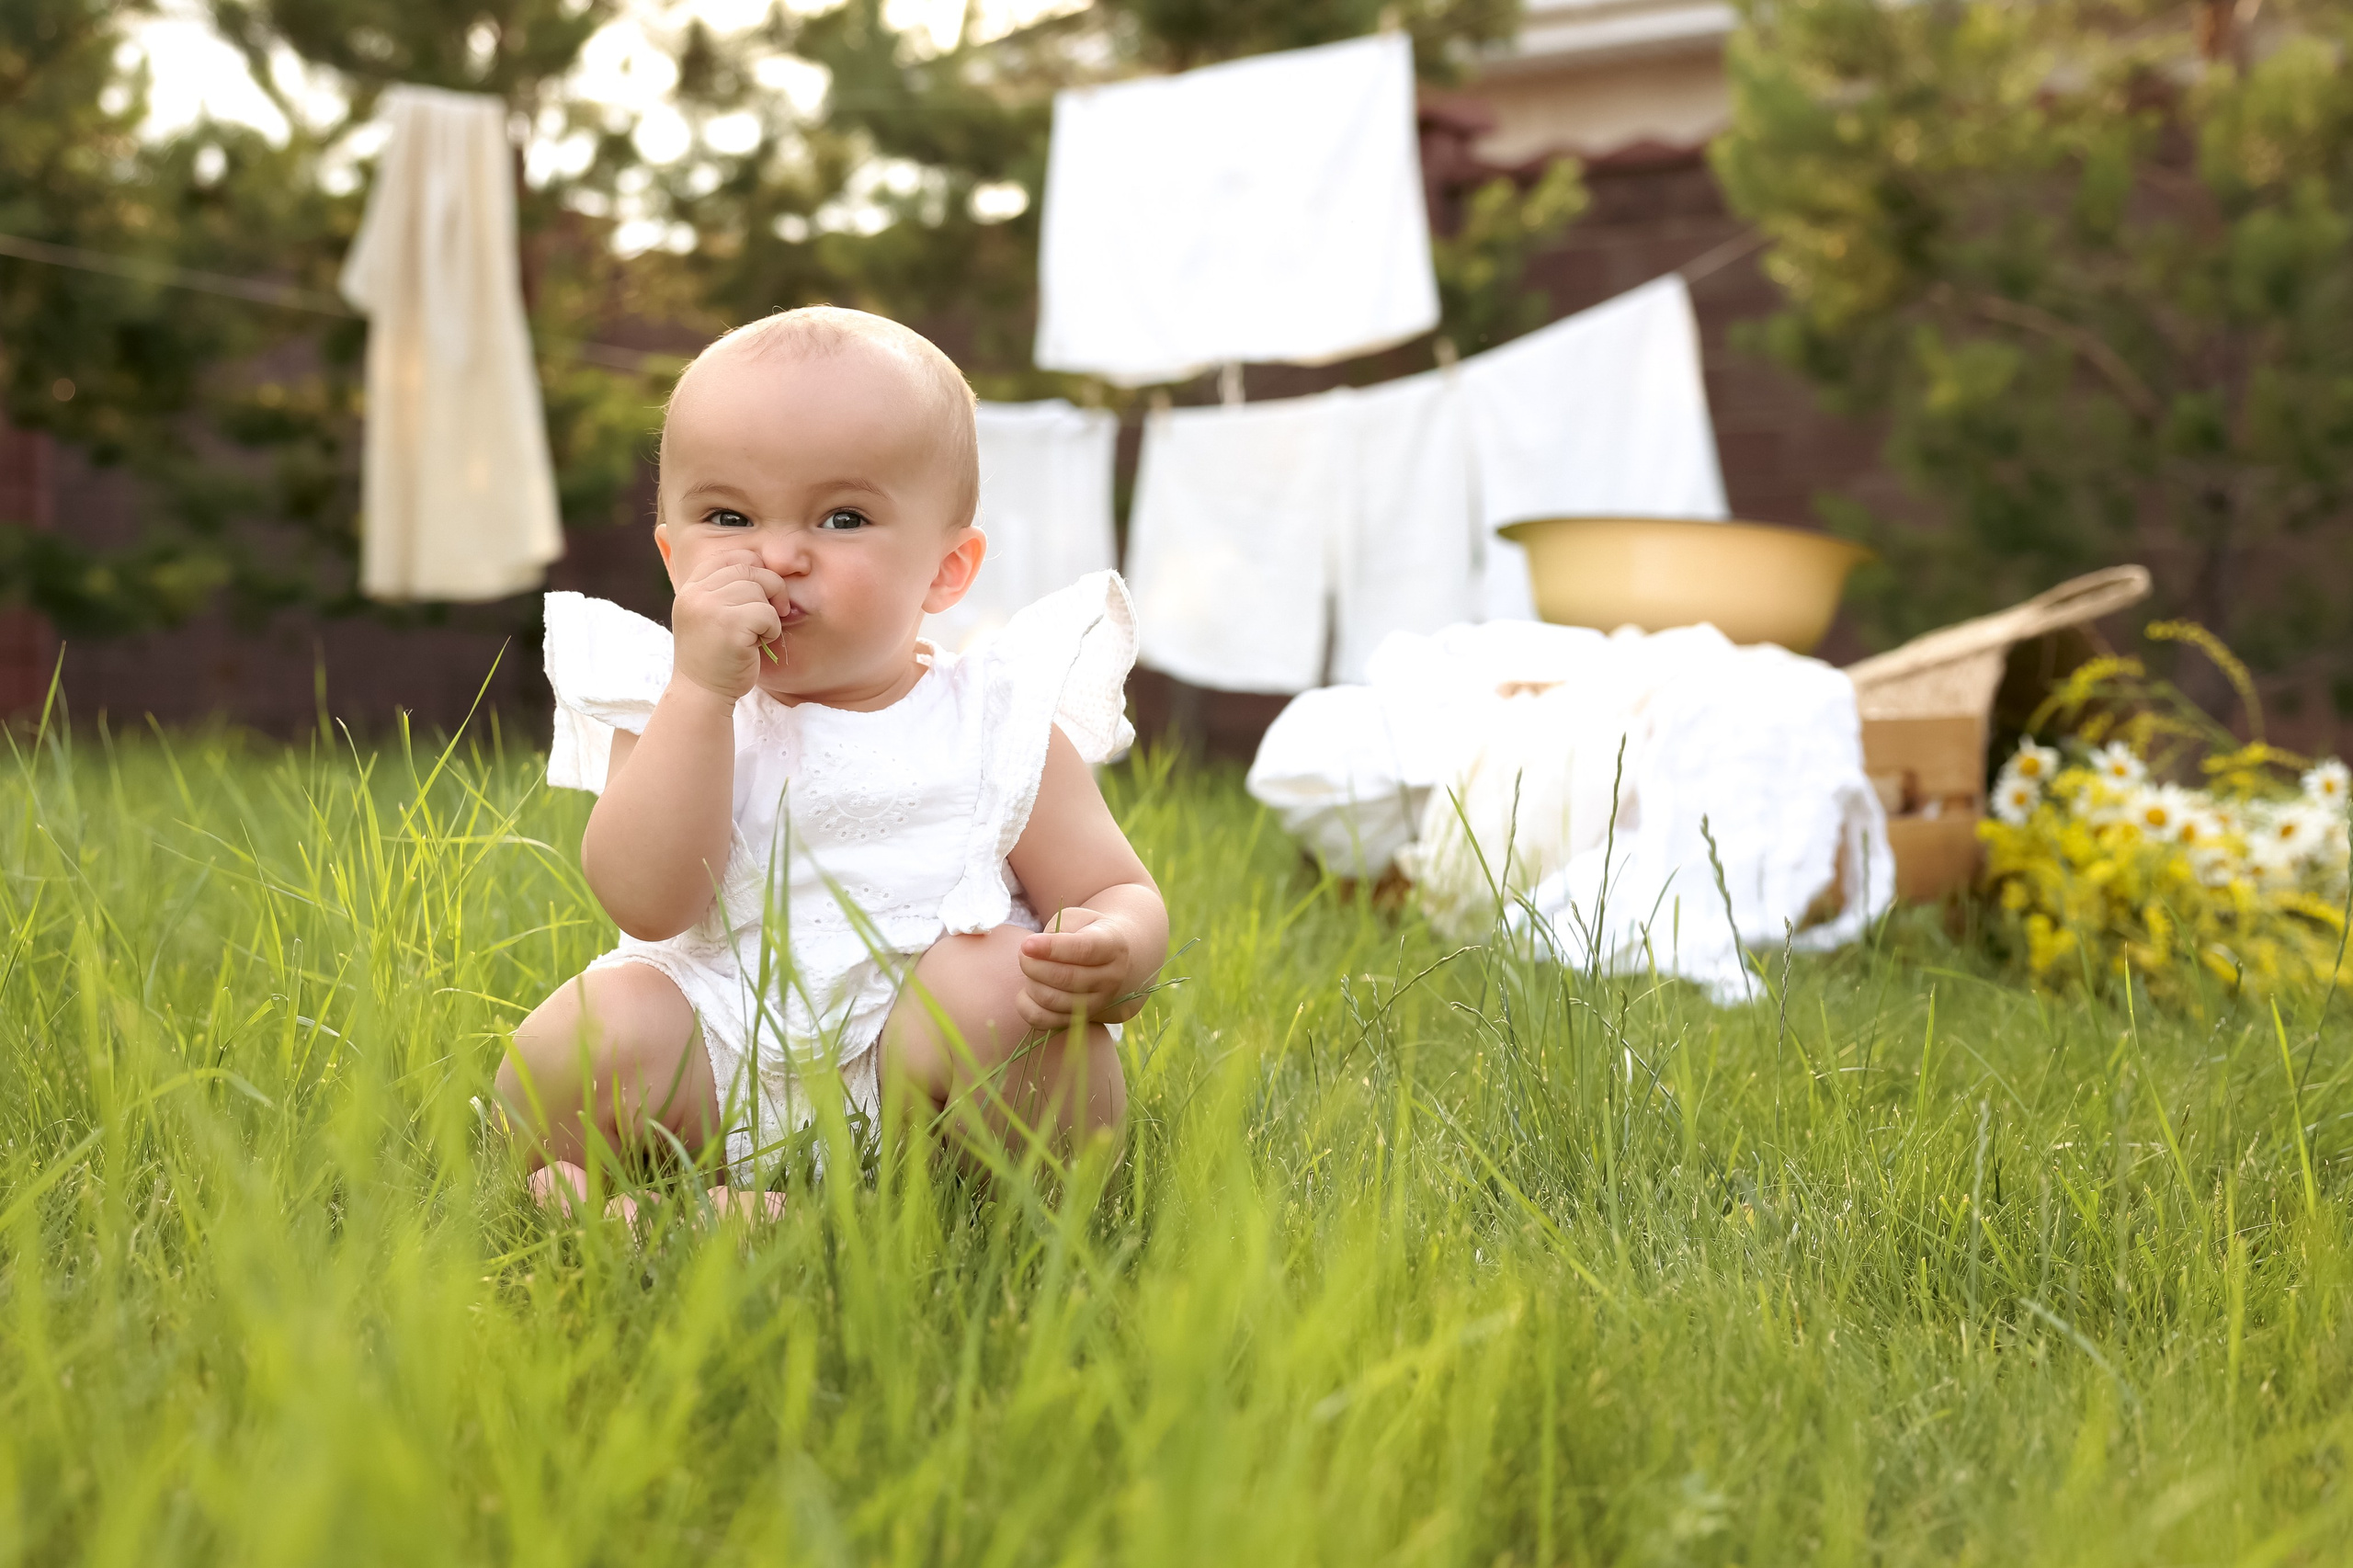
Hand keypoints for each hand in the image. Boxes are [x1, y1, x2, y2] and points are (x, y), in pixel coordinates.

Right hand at [669, 550, 786, 702]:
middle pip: (749, 568)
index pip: (729, 555)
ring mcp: (711, 609)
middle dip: (771, 587)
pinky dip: (772, 630)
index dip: (753, 567)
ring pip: (760, 590)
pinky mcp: (730, 626)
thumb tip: (760, 562)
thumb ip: (723, 588)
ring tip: (758, 633)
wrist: (702, 693)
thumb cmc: (714, 655)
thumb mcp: (708, 614)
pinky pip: (767, 613)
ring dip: (770, 613)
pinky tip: (758, 644)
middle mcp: (697, 594)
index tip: (761, 590)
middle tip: (776, 611)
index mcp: (691, 588)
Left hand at [1017, 907, 1143, 1029]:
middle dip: (1034, 965)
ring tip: (1029, 968)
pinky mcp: (1080, 1020)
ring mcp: (1098, 1003)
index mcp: (1113, 947)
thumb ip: (1057, 930)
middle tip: (1023, 953)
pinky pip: (1045, 1020)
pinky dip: (1026, 1006)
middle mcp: (1111, 978)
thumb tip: (1031, 951)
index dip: (1052, 947)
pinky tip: (1026, 990)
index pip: (1084, 950)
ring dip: (1031, 983)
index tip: (1026, 943)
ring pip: (1053, 1000)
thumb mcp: (1078, 920)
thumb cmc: (1088, 933)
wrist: (1114, 962)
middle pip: (1066, 978)